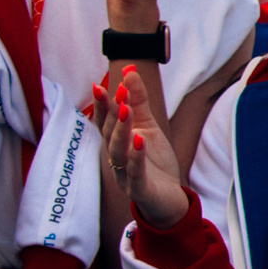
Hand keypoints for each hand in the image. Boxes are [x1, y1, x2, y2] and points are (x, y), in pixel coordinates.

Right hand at [93, 67, 187, 225]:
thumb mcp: (148, 127)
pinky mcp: (139, 189)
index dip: (101, 105)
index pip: (104, 121)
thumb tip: (130, 71)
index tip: (99, 85)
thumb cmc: (153, 161)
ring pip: (118, 152)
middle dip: (112, 114)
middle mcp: (116, 157)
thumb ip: (138, 102)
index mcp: (116, 142)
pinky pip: (135, 173)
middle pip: (109, 134)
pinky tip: (139, 141)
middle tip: (119, 94)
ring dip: (121, 132)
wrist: (168, 197)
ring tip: (127, 112)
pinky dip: (136, 157)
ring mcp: (125, 174)